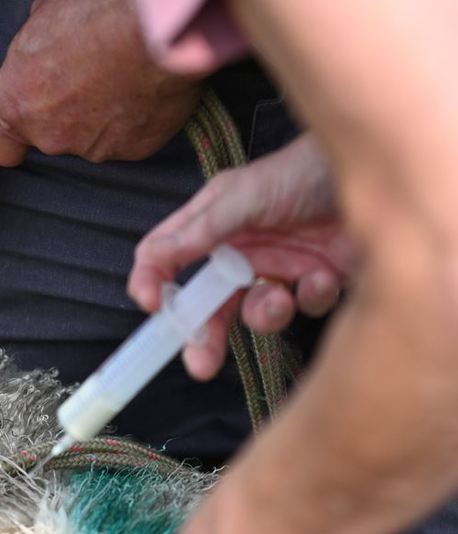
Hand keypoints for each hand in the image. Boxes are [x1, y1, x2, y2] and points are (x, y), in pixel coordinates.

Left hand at [0, 0, 204, 166]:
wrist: (160, 25)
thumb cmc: (98, 11)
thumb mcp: (46, 11)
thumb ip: (35, 42)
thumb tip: (43, 42)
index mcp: (16, 106)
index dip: (10, 132)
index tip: (25, 112)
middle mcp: (51, 136)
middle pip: (49, 135)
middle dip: (64, 109)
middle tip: (87, 71)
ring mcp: (94, 147)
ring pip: (90, 136)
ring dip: (101, 112)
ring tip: (121, 73)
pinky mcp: (136, 149)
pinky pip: (129, 136)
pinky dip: (134, 117)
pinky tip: (145, 84)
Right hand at [128, 133, 361, 378]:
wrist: (380, 172)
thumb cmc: (307, 169)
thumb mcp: (247, 195)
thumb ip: (202, 230)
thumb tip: (155, 258)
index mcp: (212, 224)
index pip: (166, 257)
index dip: (153, 282)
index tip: (152, 307)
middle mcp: (240, 250)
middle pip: (208, 303)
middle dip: (203, 336)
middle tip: (200, 364)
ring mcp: (277, 267)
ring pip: (254, 313)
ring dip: (265, 314)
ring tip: (280, 301)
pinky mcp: (314, 281)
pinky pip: (302, 307)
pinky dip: (311, 296)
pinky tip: (323, 275)